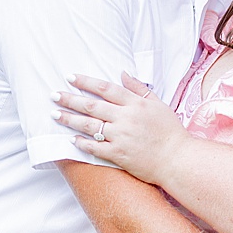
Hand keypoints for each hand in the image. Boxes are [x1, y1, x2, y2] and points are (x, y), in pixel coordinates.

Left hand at [57, 73, 186, 184]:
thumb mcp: (158, 104)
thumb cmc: (170, 132)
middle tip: (53, 95)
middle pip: (92, 106)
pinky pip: (95, 148)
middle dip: (70, 99)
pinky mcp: (119, 155)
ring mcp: (121, 137)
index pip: (105, 88)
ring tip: (55, 114)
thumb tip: (122, 72)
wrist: (178, 160)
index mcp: (135, 104)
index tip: (70, 78)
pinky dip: (81, 143)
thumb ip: (139, 88)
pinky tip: (71, 138)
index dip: (85, 82)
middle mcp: (126, 118)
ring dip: (69, 119)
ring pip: (89, 126)